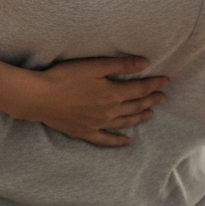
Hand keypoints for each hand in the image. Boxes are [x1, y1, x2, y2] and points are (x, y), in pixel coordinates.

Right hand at [18, 56, 168, 146]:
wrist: (39, 97)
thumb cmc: (65, 77)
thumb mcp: (95, 66)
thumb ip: (121, 65)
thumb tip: (145, 63)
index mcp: (113, 93)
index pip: (140, 88)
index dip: (154, 84)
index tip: (166, 81)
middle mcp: (109, 112)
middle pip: (135, 106)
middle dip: (151, 100)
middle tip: (162, 97)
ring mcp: (97, 124)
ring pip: (125, 122)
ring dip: (139, 118)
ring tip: (151, 114)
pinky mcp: (84, 132)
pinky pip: (106, 140)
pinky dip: (118, 141)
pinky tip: (126, 142)